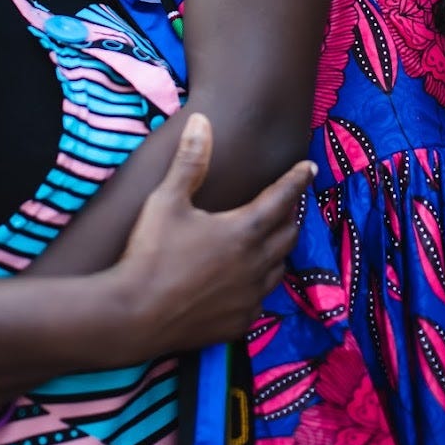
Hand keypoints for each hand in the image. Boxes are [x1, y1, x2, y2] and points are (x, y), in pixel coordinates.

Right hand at [119, 112, 314, 355]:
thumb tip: (202, 121)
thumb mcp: (167, 200)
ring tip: (271, 239)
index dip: (297, 180)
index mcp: (243, 230)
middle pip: (288, 234)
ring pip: (278, 269)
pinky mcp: (239, 323)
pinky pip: (260, 299)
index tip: (310, 167)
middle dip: (292, 214)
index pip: (282, 198)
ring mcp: (249, 298)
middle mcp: (255, 265)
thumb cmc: (151, 253)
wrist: (134, 315)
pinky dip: (259, 284)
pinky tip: (247, 282)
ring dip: (278, 250)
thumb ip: (190, 160)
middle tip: (289, 202)